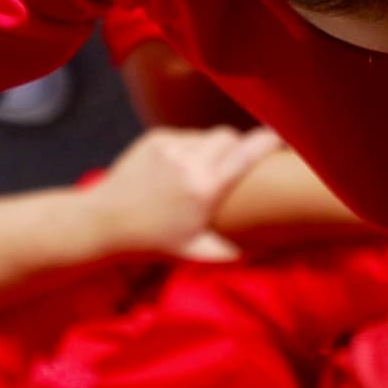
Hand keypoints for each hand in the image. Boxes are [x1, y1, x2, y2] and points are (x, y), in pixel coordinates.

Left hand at [82, 125, 288, 263]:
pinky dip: (189, 148)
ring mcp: (170, 147)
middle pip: (229, 136)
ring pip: (206, 135)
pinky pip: (184, 136)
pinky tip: (178, 169)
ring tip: (203, 171)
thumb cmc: (152, 242)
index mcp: (204, 189)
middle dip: (238, 145)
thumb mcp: (196, 252)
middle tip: (237, 162)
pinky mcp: (154, 139)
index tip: (283, 140)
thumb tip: (268, 247)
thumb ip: (235, 251)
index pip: (247, 153)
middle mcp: (189, 163)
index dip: (269, 142)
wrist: (103, 222)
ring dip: (212, 148)